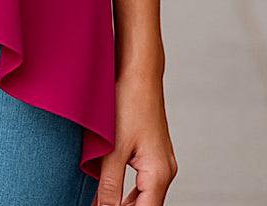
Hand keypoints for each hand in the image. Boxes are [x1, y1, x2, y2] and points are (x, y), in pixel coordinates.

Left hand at [92, 71, 177, 205]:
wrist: (139, 72)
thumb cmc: (128, 103)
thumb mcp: (113, 148)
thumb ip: (109, 185)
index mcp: (158, 174)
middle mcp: (166, 171)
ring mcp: (162, 161)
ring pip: (145, 196)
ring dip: (125, 203)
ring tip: (101, 202)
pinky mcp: (155, 152)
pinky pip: (144, 181)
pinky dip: (129, 190)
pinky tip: (111, 190)